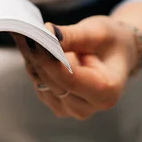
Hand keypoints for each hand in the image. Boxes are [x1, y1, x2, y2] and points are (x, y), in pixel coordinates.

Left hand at [12, 16, 138, 119]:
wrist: (115, 54)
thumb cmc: (111, 42)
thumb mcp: (98, 32)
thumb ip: (73, 35)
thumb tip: (46, 33)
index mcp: (106, 93)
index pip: (69, 79)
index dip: (49, 60)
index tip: (34, 39)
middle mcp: (87, 107)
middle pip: (53, 83)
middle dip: (38, 57)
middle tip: (25, 34)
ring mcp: (70, 110)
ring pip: (42, 83)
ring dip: (33, 61)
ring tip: (32, 38)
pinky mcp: (57, 104)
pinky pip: (39, 84)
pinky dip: (35, 66)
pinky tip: (37, 51)